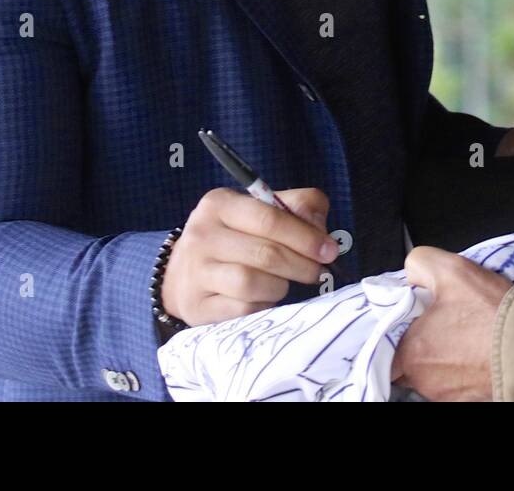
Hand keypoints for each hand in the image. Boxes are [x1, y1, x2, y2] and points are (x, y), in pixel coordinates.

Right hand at [160, 187, 340, 326]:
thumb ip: (299, 206)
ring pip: (252, 283)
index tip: (329, 250)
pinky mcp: (195, 305)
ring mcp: (194, 272)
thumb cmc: (236, 236)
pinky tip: (265, 297)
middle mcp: (202, 234)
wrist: (184, 273)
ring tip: (285, 282)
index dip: (306, 237)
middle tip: (318, 272)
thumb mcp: (263, 209)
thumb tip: (319, 230)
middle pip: (266, 254)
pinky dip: (263, 304)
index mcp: (220, 203)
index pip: (270, 219)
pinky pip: (242, 309)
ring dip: (281, 286)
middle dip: (302, 265)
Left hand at [392, 247, 510, 400]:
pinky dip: (463, 366)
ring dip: (443, 353)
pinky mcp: (472, 399)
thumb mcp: (449, 268)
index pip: (382, 344)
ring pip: (432, 370)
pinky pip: (456, 381)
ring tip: (465, 331)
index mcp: (410, 353)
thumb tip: (410, 275)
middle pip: (406, 359)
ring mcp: (448, 395)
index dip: (394, 325)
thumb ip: (417, 265)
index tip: (409, 313)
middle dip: (419, 339)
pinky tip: (478, 347)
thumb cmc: (490, 311)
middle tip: (440, 318)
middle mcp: (424, 381)